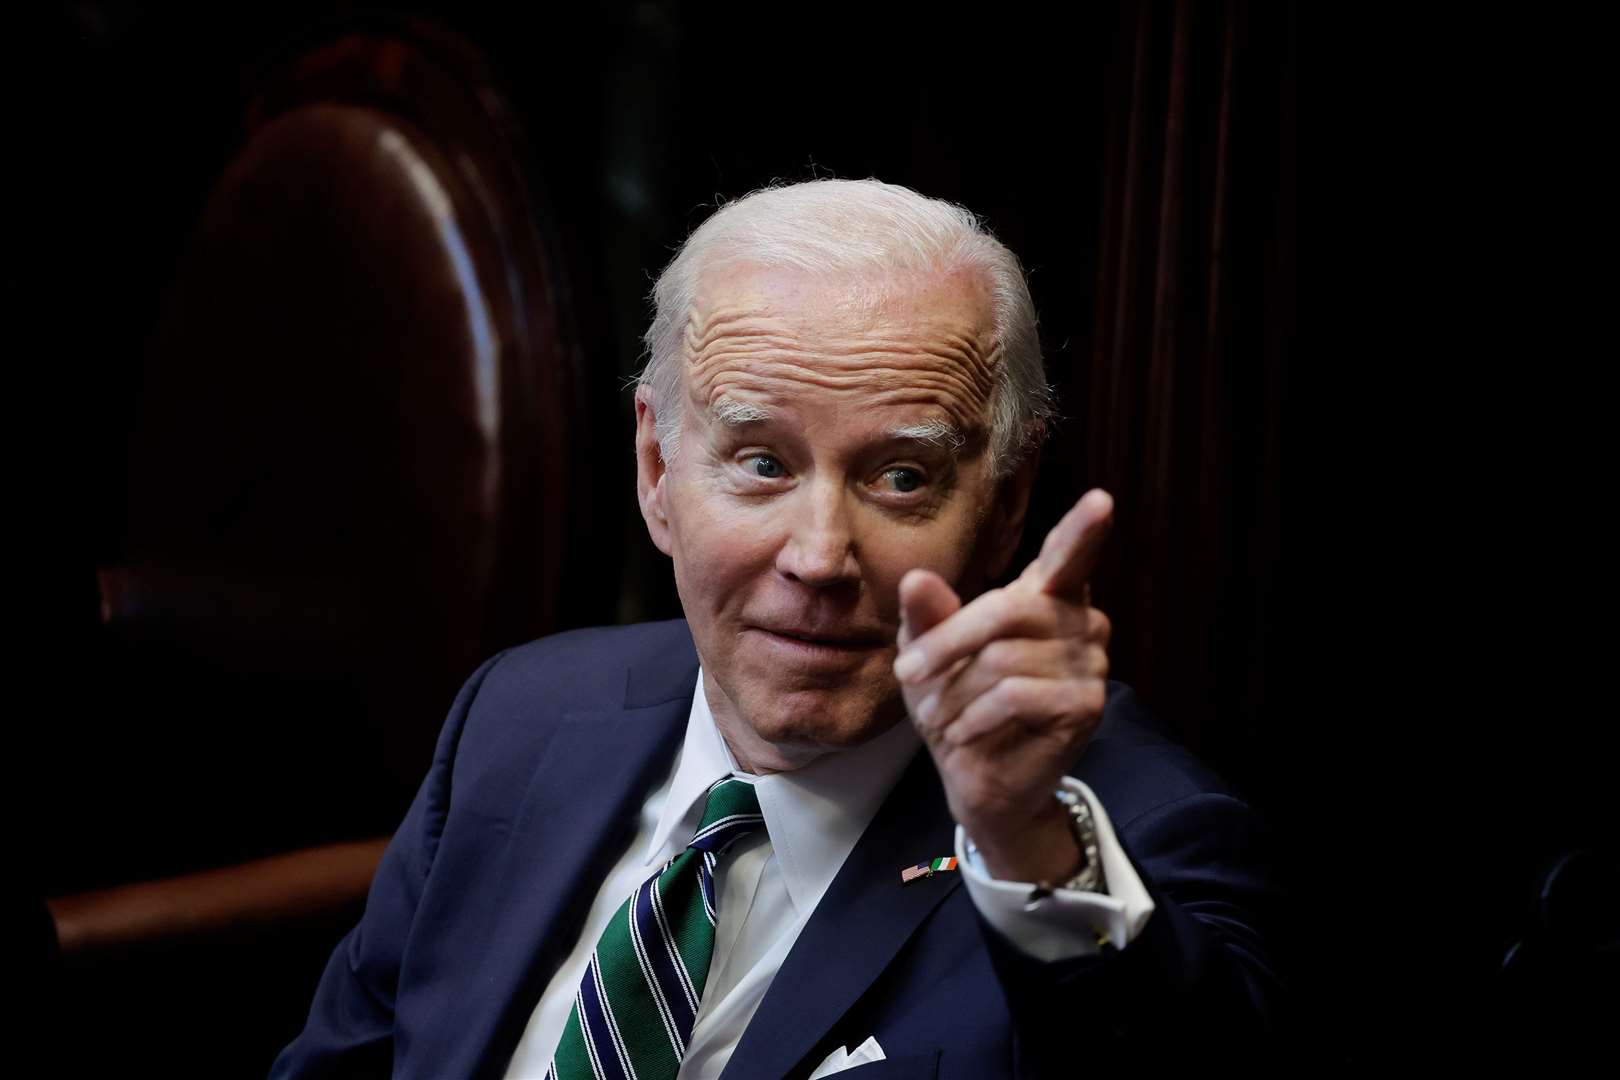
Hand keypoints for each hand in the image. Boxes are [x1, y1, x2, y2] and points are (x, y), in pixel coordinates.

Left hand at [893, 489, 1113, 883]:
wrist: (976, 779)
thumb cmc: (956, 702)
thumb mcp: (927, 654)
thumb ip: (926, 616)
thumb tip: (916, 579)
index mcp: (1047, 596)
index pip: (1069, 556)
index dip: (1084, 530)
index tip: (1102, 501)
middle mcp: (1079, 622)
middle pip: (1008, 609)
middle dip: (948, 642)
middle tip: (907, 672)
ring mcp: (1090, 664)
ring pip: (1004, 659)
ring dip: (955, 692)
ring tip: (941, 716)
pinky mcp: (1086, 705)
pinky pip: (1017, 696)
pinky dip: (975, 717)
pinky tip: (963, 734)